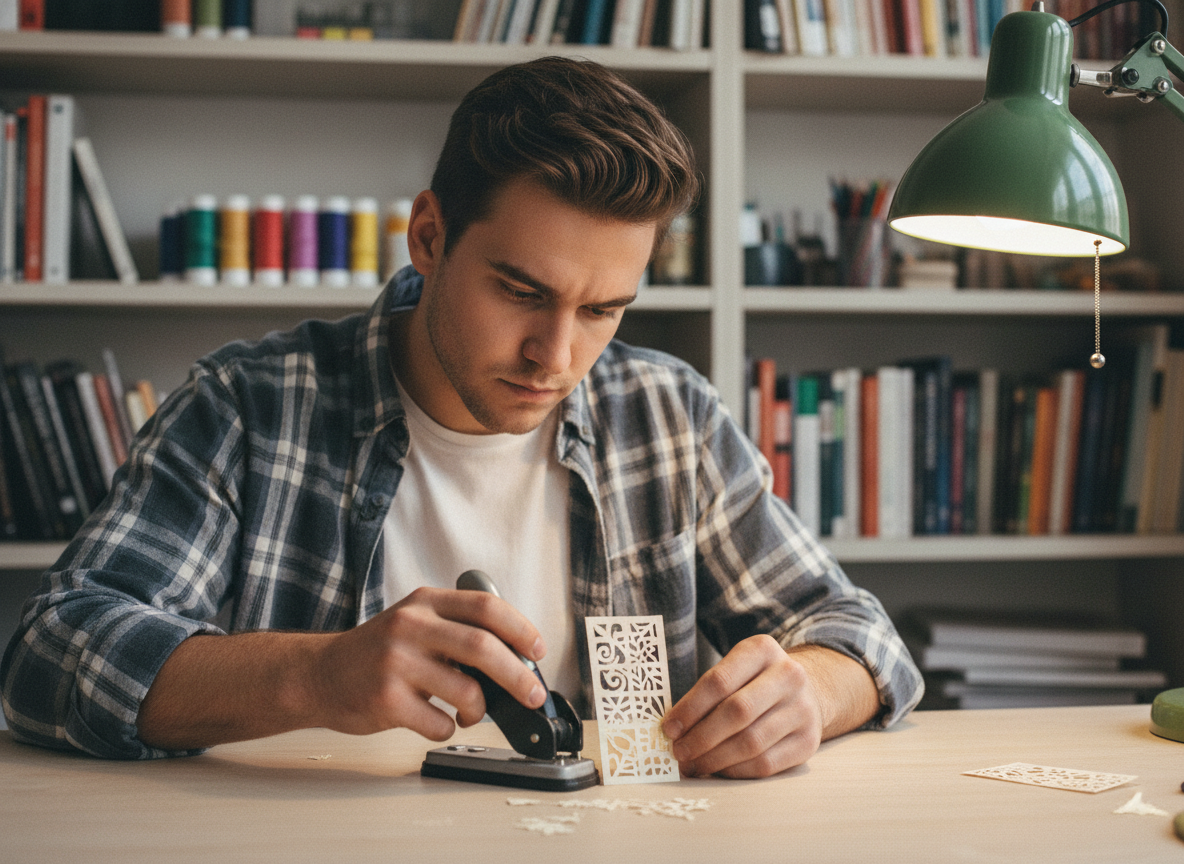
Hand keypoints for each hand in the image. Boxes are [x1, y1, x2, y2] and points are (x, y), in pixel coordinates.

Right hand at [310, 586, 548, 740]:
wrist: (319, 674)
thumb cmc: (376, 652)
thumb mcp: (415, 623)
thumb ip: (456, 631)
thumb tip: (515, 661)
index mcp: (425, 603)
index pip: (486, 606)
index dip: (520, 628)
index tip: (538, 650)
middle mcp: (410, 626)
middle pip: (483, 648)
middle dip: (518, 676)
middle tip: (532, 695)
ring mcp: (396, 663)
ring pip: (466, 691)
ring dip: (480, 710)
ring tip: (473, 712)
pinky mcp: (385, 700)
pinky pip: (439, 723)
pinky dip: (449, 728)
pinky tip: (438, 721)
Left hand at [660, 635, 823, 778]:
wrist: (805, 692)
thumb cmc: (754, 682)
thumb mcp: (735, 669)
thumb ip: (707, 692)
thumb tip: (673, 729)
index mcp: (762, 650)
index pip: (719, 681)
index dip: (690, 708)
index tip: (668, 728)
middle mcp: (789, 675)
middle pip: (737, 712)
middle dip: (701, 737)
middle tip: (679, 752)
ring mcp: (803, 709)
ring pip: (751, 742)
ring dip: (715, 759)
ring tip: (693, 765)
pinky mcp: (809, 741)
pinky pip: (766, 763)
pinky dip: (736, 770)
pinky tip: (719, 769)